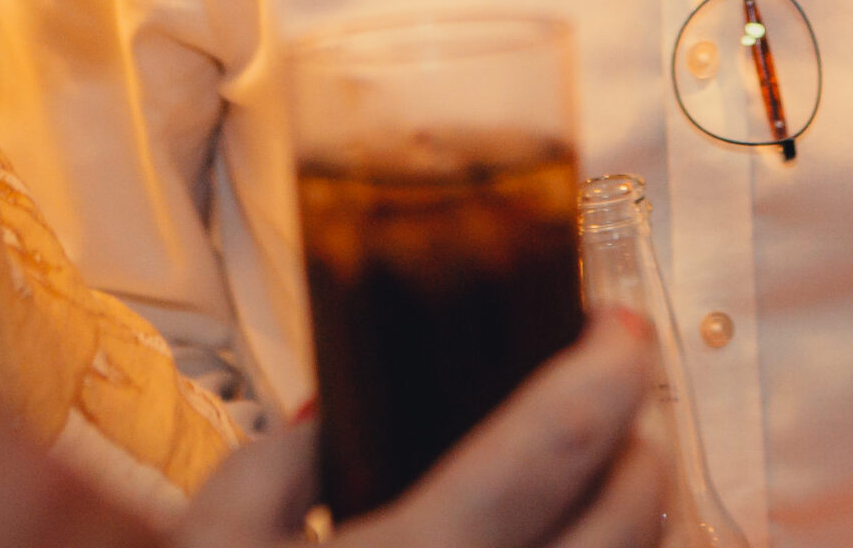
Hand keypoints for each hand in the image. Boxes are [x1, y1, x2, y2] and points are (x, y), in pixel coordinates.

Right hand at [187, 311, 666, 547]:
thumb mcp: (211, 539)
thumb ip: (281, 463)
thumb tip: (342, 408)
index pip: (550, 447)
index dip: (605, 369)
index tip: (617, 326)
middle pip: (622, 522)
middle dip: (640, 444)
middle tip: (623, 403)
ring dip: (635, 528)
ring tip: (610, 486)